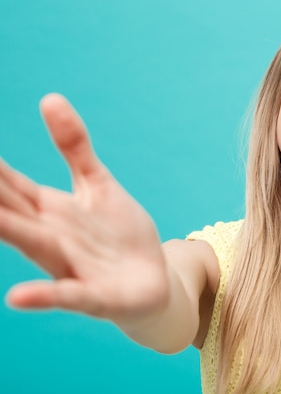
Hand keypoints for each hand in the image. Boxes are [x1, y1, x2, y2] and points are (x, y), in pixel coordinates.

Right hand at [2, 94, 168, 322]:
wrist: (152, 281)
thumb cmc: (118, 234)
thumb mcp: (97, 183)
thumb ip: (74, 147)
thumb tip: (50, 97)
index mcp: (47, 209)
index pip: (4, 182)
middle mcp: (49, 237)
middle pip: (6, 211)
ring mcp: (68, 267)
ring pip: (29, 246)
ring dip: (5, 231)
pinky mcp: (93, 296)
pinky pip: (66, 296)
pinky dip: (44, 295)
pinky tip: (17, 297)